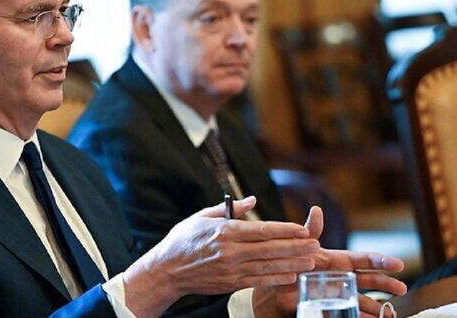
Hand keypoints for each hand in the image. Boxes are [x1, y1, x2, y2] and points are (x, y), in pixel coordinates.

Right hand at [122, 196, 318, 317]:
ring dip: (292, 263)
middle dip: (295, 247)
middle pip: (270, 249)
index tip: (302, 229)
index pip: (261, 230)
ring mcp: (231, 269)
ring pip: (268, 266)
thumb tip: (252, 200)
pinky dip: (277, 278)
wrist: (167, 269)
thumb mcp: (202, 216)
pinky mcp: (231, 283)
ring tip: (311, 260)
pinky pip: (259, 280)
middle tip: (315, 244)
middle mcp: (230, 251)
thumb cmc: (183, 240)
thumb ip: (230, 209)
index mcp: (224, 231)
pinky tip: (292, 275)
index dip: (285, 230)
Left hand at [253, 207, 407, 317]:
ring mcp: (338, 294)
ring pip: (363, 300)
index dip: (381, 261)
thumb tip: (317, 210)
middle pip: (369, 280)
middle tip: (402, 288)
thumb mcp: (299, 245)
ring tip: (390, 314)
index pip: (363, 259)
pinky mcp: (330, 308)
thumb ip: (310, 230)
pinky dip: (361, 317)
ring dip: (378, 307)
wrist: (272, 285)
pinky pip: (349, 314)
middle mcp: (342, 277)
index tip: (398, 264)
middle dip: (386, 284)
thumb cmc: (288, 261)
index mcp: (338, 260)